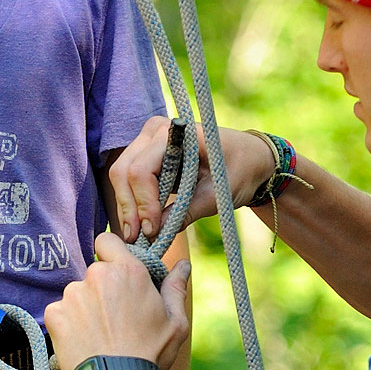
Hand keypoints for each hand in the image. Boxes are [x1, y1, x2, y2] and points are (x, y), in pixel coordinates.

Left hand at [47, 231, 191, 369]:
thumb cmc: (151, 353)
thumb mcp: (175, 322)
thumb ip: (176, 287)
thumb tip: (184, 265)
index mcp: (128, 270)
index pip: (107, 240)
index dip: (111, 252)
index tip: (116, 271)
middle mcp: (97, 275)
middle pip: (95, 272)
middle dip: (102, 288)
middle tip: (114, 316)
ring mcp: (73, 294)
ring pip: (77, 292)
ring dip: (85, 306)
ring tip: (100, 334)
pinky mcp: (55, 314)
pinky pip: (60, 311)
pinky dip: (69, 323)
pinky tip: (84, 341)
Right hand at [110, 117, 276, 241]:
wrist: (249, 158)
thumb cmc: (240, 171)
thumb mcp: (217, 195)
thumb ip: (186, 212)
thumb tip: (154, 233)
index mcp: (177, 133)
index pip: (142, 170)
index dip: (143, 204)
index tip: (152, 231)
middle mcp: (155, 130)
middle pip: (123, 171)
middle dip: (129, 207)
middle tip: (137, 238)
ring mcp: (148, 140)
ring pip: (121, 176)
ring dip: (127, 207)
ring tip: (137, 236)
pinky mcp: (146, 154)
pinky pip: (128, 179)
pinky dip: (132, 202)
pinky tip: (140, 224)